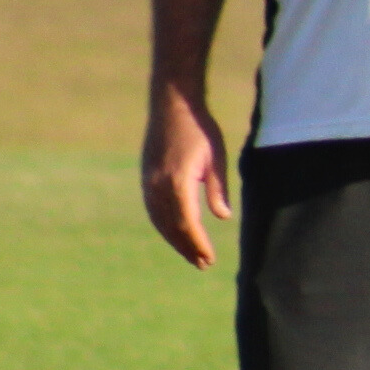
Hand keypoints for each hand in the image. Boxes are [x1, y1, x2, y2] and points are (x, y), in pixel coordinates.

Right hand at [140, 81, 229, 269]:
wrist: (172, 105)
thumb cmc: (200, 129)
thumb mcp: (216, 157)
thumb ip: (217, 188)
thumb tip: (223, 217)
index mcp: (178, 182)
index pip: (188, 223)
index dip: (198, 243)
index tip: (209, 258)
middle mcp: (159, 186)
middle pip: (172, 227)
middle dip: (187, 247)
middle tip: (203, 264)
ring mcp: (149, 182)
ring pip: (160, 221)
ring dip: (175, 240)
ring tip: (191, 255)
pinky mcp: (146, 178)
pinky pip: (153, 210)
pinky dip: (163, 226)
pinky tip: (174, 233)